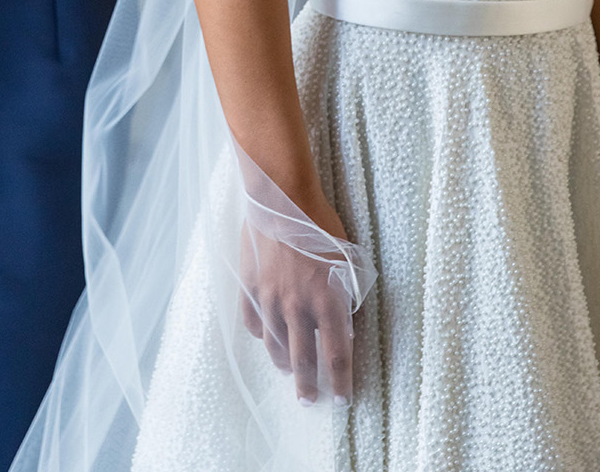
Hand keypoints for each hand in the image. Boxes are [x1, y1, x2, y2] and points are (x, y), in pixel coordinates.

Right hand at [239, 189, 355, 405]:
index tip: (343, 398)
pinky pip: (253, 322)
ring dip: (283, 363)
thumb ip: (348, 293)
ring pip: (275, 346)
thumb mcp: (347, 259)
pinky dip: (261, 334)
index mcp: (327, 302)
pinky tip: (266, 338)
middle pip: (303, 361)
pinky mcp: (250, 287)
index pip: (336, 357)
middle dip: (308, 387)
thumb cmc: (320, 223)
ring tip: (288, 371)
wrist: (282, 198)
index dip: (341, 382)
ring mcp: (270, 299)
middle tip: (309, 401)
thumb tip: (349, 320)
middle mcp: (298, 308)